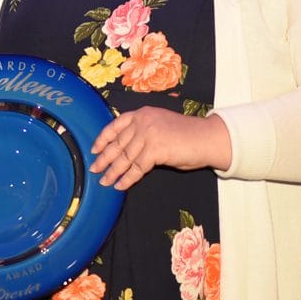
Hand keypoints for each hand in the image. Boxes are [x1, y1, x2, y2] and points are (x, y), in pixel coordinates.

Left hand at [89, 106, 231, 190]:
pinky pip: (136, 168)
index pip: (115, 125)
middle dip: (104, 158)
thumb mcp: (160, 126)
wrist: (207, 138)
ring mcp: (148, 134)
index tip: (94, 149)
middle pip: (118, 143)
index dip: (102, 139)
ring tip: (105, 181)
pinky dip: (127, 179)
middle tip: (94, 169)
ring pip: (125, 158)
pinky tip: (120, 185)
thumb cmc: (187, 135)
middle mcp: (143, 121)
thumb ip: (142, 133)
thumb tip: (125, 151)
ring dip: (113, 172)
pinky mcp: (154, 150)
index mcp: (142, 113)